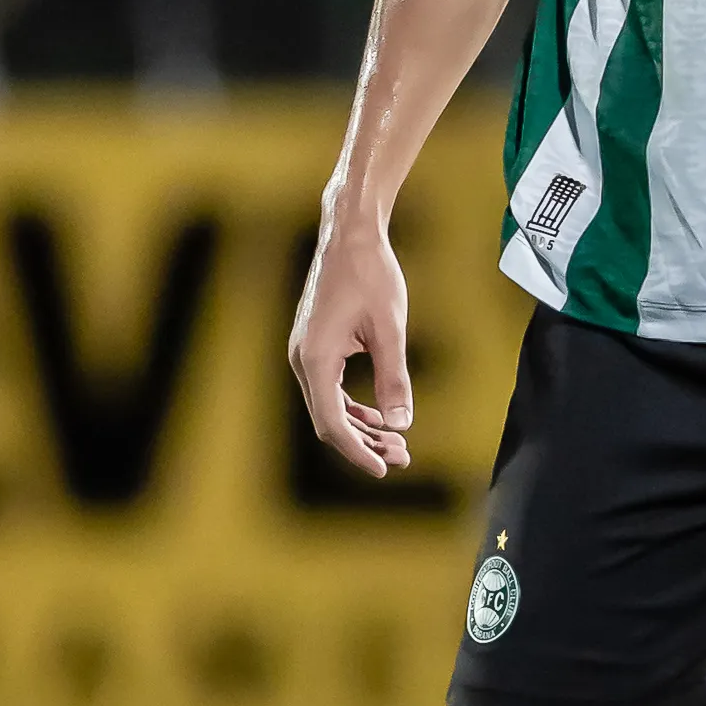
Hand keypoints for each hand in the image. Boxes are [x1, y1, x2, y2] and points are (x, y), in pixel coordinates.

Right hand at [289, 208, 412, 477]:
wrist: (349, 235)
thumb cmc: (371, 275)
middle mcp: (302, 360)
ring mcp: (305, 353)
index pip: (332, 423)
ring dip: (361, 427)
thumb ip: (394, 378)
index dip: (358, 452)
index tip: (385, 470)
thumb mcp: (390, 329)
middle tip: (403, 458)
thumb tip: (401, 424)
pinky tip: (378, 416)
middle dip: (364, 443)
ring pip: (328, 406)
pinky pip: (329, 388)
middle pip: (329, 420)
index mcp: (316, 359)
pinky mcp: (314, 346)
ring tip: (397, 443)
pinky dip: (352, 406)